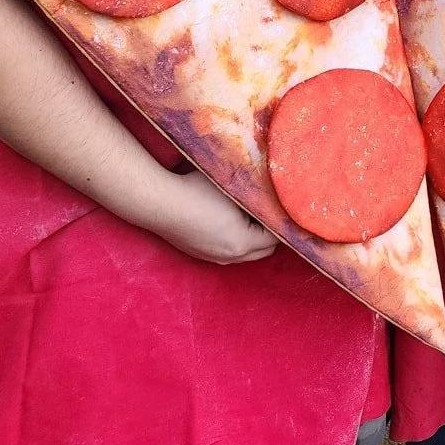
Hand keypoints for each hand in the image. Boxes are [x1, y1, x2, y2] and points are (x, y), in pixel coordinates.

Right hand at [145, 171, 278, 263]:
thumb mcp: (235, 186)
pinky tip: (230, 222)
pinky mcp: (199, 254)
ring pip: (245, 254)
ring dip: (253, 239)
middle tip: (272, 211)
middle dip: (271, 233)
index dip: (281, 221)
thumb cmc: (198, 189)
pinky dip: (235, 241)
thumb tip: (276, 191)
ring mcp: (213, 257)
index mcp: (243, 242)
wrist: (160, 202)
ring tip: (252, 216)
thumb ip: (258, 193)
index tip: (284, 207)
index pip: (276, 237)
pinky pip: (227, 253)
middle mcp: (230, 256)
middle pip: (264, 251)